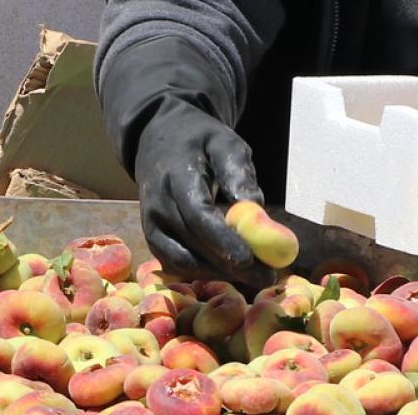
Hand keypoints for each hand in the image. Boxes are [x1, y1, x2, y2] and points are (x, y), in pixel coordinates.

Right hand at [132, 104, 269, 287]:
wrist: (159, 140)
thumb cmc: (200, 142)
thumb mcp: (225, 143)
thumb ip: (238, 173)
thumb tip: (255, 208)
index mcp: (175, 175)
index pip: (197, 214)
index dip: (223, 239)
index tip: (251, 259)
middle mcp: (157, 203)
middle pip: (193, 243)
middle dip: (230, 265)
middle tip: (267, 277)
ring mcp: (150, 223)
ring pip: (183, 261)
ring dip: (219, 273)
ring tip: (254, 275)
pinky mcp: (152, 238)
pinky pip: (176, 264)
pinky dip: (203, 272)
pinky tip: (230, 271)